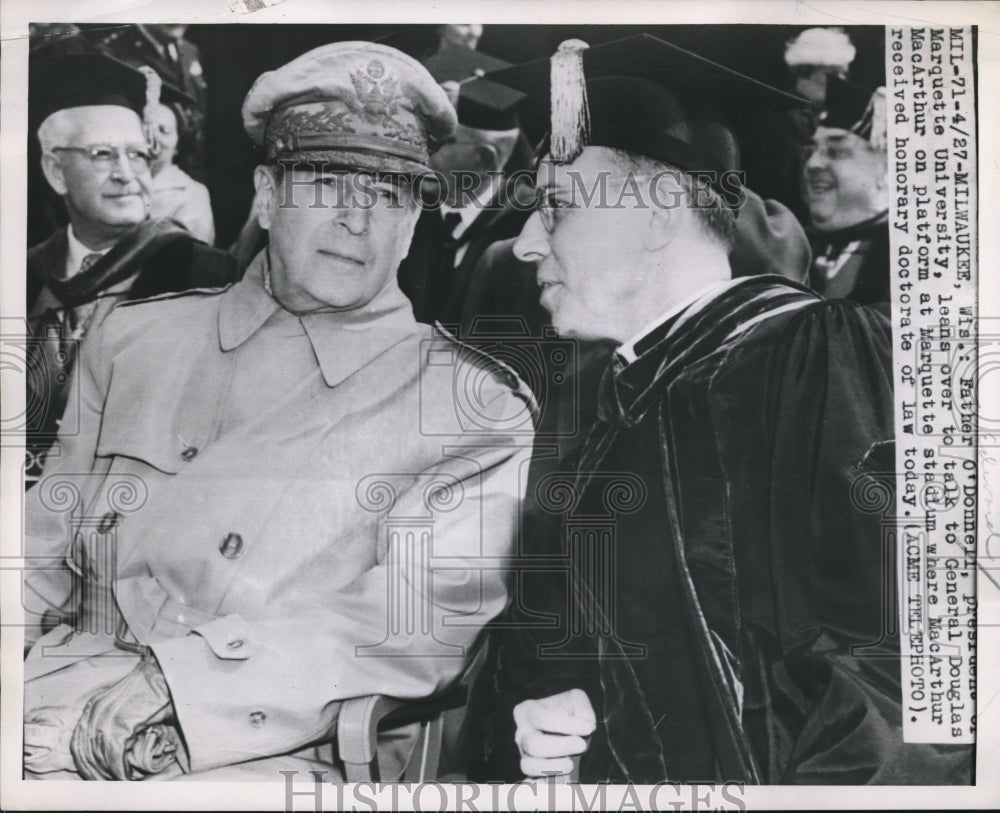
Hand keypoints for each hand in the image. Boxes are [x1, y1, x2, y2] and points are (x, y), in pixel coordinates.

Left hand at [70, 657, 184, 779]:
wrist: (168, 674)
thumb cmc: (152, 690)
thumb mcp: (124, 705)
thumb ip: (112, 724)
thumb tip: (112, 750)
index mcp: (93, 707)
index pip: (78, 743)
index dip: (86, 764)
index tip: (96, 776)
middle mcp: (95, 712)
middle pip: (85, 752)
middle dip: (95, 771)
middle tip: (107, 782)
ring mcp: (107, 717)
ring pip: (98, 756)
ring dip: (107, 772)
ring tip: (118, 781)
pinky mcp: (122, 723)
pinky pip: (114, 754)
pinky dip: (118, 768)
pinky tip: (125, 776)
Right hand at [513, 688, 595, 777]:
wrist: (564, 725)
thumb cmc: (567, 710)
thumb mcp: (576, 700)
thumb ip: (582, 709)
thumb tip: (586, 725)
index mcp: (528, 710)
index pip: (542, 718)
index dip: (566, 725)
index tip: (589, 728)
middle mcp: (522, 734)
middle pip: (533, 745)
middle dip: (560, 747)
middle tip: (582, 745)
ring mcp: (524, 754)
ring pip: (528, 766)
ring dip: (553, 768)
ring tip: (571, 764)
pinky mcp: (531, 773)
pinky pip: (530, 783)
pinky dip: (539, 787)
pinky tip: (556, 786)